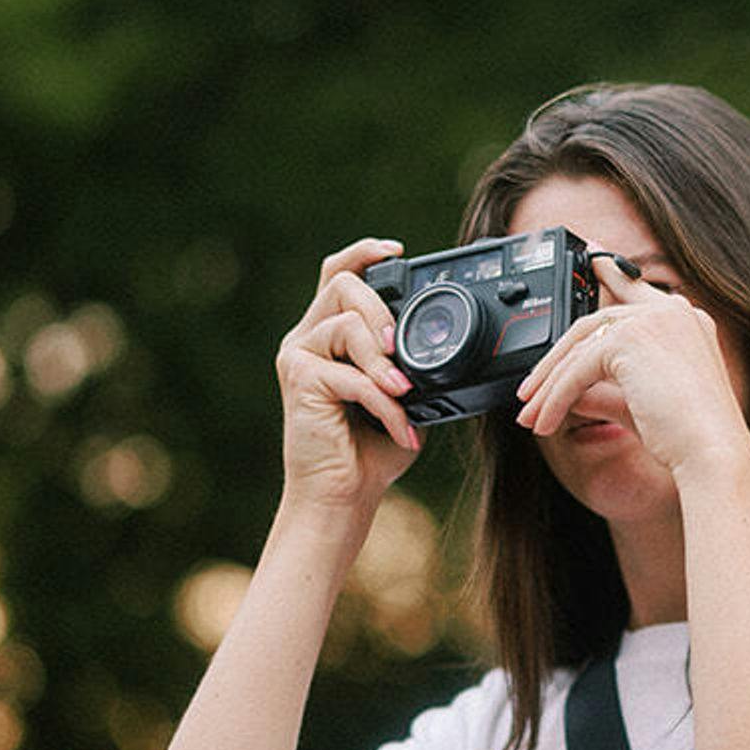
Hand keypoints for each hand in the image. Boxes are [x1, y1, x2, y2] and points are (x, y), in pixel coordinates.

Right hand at [275, 237, 420, 517]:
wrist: (344, 496)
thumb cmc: (372, 450)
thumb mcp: (406, 396)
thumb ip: (413, 363)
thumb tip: (451, 342)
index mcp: (330, 334)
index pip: (339, 273)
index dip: (365, 254)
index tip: (399, 253)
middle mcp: (308, 338)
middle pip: (342, 284)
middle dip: (381, 310)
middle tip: (400, 349)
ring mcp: (298, 356)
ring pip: (346, 323)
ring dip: (383, 360)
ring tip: (404, 393)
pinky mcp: (298, 379)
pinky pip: (350, 374)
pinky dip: (383, 402)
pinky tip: (399, 426)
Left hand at [510, 252, 749, 476]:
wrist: (711, 453)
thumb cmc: (687, 439)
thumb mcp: (637, 406)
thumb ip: (603, 392)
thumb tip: (570, 392)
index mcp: (686, 322)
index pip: (637, 290)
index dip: (611, 272)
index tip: (592, 254)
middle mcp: (672, 312)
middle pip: (596, 323)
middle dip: (556, 359)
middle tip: (529, 388)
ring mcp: (652, 320)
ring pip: (581, 347)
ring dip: (549, 385)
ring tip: (529, 417)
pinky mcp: (630, 339)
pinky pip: (577, 368)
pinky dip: (556, 398)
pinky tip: (545, 423)